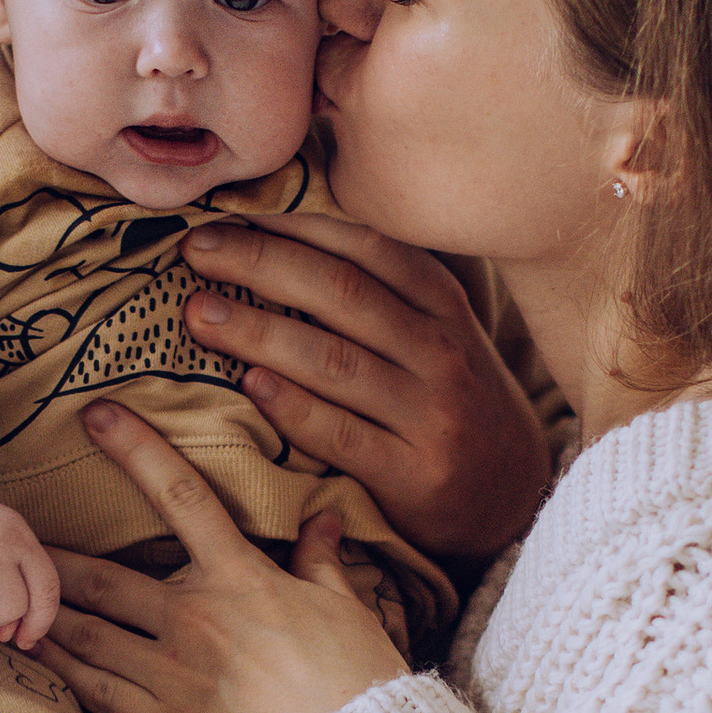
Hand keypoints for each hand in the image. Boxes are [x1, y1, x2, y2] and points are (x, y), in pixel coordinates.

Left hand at [35, 405, 408, 712]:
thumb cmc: (358, 678)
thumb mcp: (346, 606)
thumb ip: (320, 561)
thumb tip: (323, 519)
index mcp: (241, 579)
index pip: (182, 496)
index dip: (136, 450)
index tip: (99, 416)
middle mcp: (195, 619)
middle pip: (105, 579)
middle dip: (56, 558)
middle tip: (17, 537)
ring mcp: (174, 673)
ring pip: (89, 634)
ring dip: (46, 610)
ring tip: (10, 596)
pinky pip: (98, 691)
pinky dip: (60, 669)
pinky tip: (33, 652)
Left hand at [180, 214, 549, 561]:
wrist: (515, 500)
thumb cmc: (453, 405)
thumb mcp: (440, 336)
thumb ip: (383, 293)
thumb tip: (283, 237)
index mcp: (443, 307)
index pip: (365, 247)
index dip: (294, 224)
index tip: (231, 211)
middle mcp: (441, 353)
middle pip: (341, 293)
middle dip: (260, 263)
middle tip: (196, 250)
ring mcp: (431, 415)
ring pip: (333, 359)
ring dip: (257, 331)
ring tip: (198, 315)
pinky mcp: (414, 476)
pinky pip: (340, 434)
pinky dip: (291, 405)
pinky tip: (248, 383)